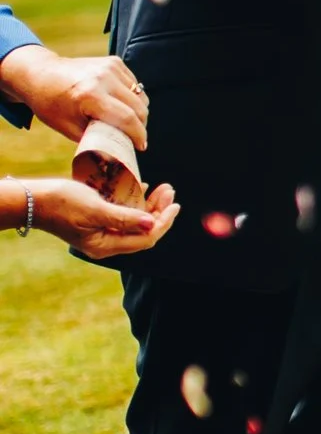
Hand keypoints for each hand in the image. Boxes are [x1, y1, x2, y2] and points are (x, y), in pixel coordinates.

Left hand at [0, 46, 145, 146]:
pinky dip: (132, 97)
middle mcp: (103, 78)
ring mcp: (110, 67)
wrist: (41, 74)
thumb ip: (94, 140)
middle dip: (141, 126)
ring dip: (138, 111)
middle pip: (139, 107)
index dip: (138, 136)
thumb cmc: (51, 104)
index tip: (141, 146)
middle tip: (134, 137)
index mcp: (90, 96)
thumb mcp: (68, 128)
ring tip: (127, 122)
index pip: (127, 118)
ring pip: (140, 95)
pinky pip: (134, 84)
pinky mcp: (113, 62)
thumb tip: (114, 157)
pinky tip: (120, 104)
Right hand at [11, 174, 177, 260]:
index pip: (146, 238)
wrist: (32, 200)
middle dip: (159, 212)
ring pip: (134, 222)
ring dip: (149, 206)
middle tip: (170, 191)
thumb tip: (152, 224)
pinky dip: (133, 202)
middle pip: (142, 230)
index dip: (163, 222)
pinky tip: (142, 188)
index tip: (175, 204)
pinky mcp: (95, 221)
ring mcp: (100, 233)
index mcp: (105, 246)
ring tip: (162, 189)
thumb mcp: (95, 209)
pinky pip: (121, 215)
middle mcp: (105, 243)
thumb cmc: (61, 202)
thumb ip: (124, 218)